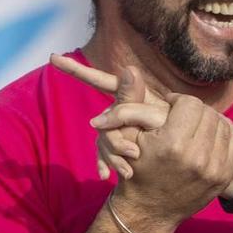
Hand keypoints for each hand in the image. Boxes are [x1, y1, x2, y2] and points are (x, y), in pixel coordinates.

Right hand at [52, 53, 165, 181]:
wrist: (178, 175)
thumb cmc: (174, 140)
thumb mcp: (157, 120)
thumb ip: (137, 100)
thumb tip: (129, 69)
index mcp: (129, 102)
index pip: (101, 81)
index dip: (77, 70)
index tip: (53, 57)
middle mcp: (121, 114)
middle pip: (104, 123)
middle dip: (114, 141)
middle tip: (133, 154)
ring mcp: (118, 131)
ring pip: (103, 141)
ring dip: (113, 156)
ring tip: (127, 172)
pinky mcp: (119, 148)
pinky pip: (105, 156)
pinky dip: (107, 164)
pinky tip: (104, 174)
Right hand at [52, 54, 232, 232]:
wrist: (151, 209)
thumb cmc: (135, 169)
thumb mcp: (126, 135)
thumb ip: (129, 101)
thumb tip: (130, 68)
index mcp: (173, 144)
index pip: (189, 103)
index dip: (178, 103)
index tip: (169, 110)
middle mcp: (197, 157)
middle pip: (207, 112)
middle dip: (193, 111)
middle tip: (181, 118)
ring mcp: (215, 168)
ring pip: (222, 124)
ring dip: (208, 121)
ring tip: (193, 127)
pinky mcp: (224, 176)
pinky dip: (222, 134)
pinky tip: (207, 137)